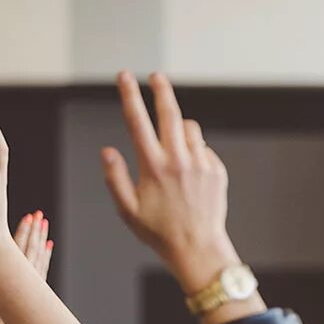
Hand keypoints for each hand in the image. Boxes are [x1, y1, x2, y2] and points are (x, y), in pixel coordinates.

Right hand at [0, 211, 52, 318]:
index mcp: (9, 272)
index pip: (19, 246)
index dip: (24, 231)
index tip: (29, 217)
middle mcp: (23, 274)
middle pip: (31, 247)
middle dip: (35, 230)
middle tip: (39, 215)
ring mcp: (33, 280)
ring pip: (39, 254)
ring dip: (41, 238)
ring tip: (44, 224)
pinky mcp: (38, 286)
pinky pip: (43, 266)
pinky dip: (46, 255)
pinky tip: (48, 245)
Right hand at [101, 72, 237, 292]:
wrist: (198, 248)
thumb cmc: (158, 231)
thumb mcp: (127, 209)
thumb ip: (115, 178)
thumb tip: (107, 151)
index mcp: (153, 167)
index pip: (137, 122)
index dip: (129, 95)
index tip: (124, 76)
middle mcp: (178, 161)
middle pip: (170, 112)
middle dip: (161, 90)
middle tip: (156, 76)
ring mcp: (200, 163)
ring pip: (189, 128)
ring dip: (178, 129)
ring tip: (172, 152)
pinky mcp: (216, 170)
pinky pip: (203, 149)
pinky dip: (194, 153)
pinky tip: (188, 177)